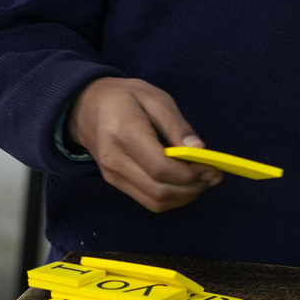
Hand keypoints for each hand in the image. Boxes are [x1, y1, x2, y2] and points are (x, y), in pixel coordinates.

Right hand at [67, 77, 221, 212]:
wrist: (85, 106)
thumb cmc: (125, 97)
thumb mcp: (156, 98)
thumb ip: (177, 126)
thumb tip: (201, 150)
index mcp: (125, 134)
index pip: (160, 168)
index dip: (190, 174)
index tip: (212, 167)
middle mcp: (116, 161)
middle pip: (159, 191)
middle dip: (192, 188)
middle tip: (213, 175)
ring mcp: (113, 176)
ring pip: (155, 202)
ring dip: (185, 196)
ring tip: (202, 179)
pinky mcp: (116, 183)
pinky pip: (148, 200)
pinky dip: (172, 197)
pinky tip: (185, 182)